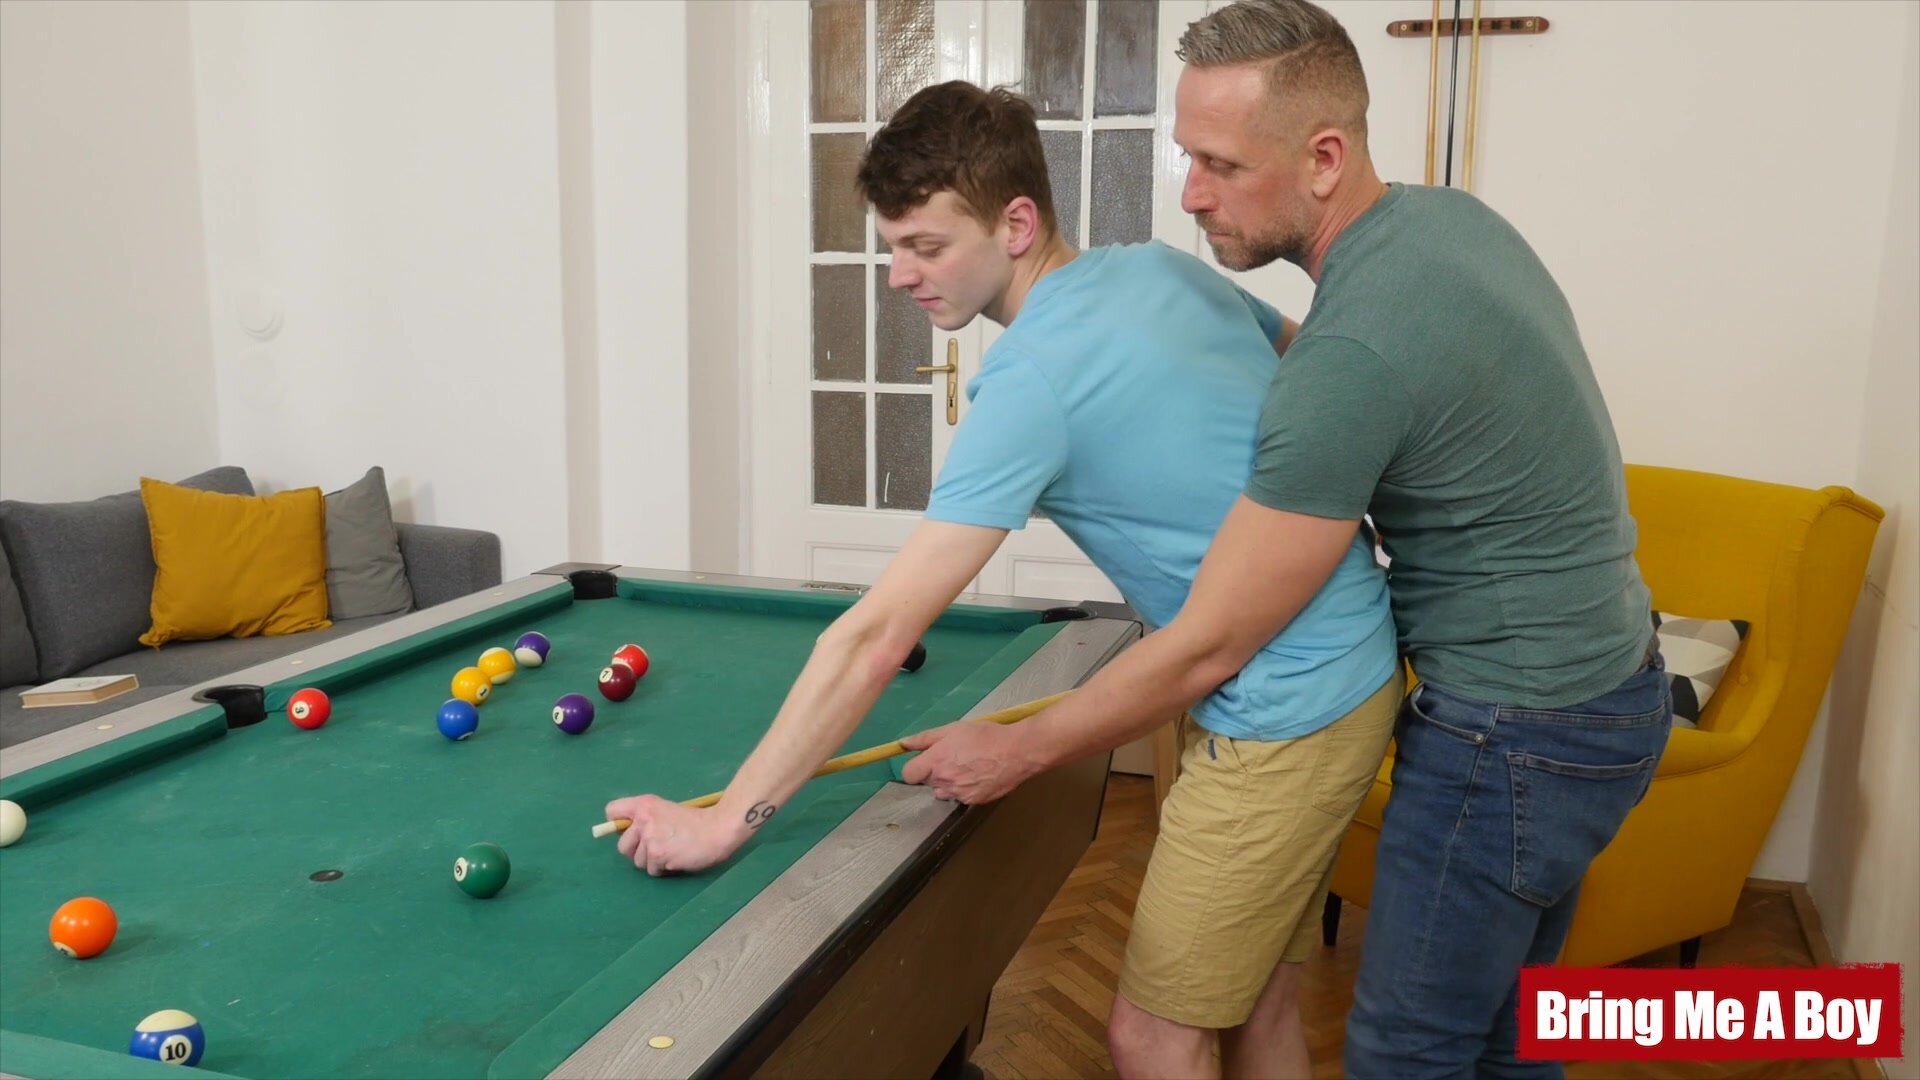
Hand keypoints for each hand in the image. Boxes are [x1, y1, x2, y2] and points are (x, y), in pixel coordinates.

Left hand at [603, 795, 751, 876]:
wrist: (718, 828)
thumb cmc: (696, 820)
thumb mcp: (667, 810)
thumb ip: (647, 819)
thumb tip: (630, 834)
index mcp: (644, 805)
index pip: (612, 810)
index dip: (618, 823)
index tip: (630, 830)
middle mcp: (643, 821)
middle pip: (622, 846)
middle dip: (637, 851)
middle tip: (655, 847)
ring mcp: (650, 840)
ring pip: (638, 861)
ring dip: (652, 861)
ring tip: (671, 851)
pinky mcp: (659, 856)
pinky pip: (653, 870)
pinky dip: (663, 868)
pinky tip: (676, 858)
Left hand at [898, 721, 1041, 804]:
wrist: (1017, 752)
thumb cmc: (985, 735)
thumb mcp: (953, 729)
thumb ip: (925, 738)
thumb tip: (902, 744)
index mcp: (935, 761)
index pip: (909, 774)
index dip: (914, 767)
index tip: (924, 761)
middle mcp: (944, 781)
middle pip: (927, 782)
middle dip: (934, 772)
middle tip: (953, 758)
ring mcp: (958, 794)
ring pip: (943, 792)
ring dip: (948, 783)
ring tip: (966, 768)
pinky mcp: (973, 802)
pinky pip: (960, 797)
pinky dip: (965, 789)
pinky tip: (978, 776)